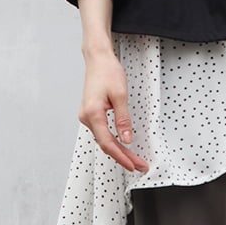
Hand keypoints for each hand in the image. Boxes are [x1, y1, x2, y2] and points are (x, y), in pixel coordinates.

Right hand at [78, 47, 149, 172]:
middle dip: (123, 157)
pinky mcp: (91, 114)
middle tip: (138, 165)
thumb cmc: (107, 72)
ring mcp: (87, 116)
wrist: (98, 59)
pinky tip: (121, 147)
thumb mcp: (120, 95)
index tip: (132, 164)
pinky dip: (112, 141)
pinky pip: (102, 132)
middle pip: (106, 144)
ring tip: (133, 159)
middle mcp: (87, 117)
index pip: (107, 143)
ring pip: (104, 139)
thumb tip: (126, 138)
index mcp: (93, 113)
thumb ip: (123, 119)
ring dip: (118, 150)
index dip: (121, 156)